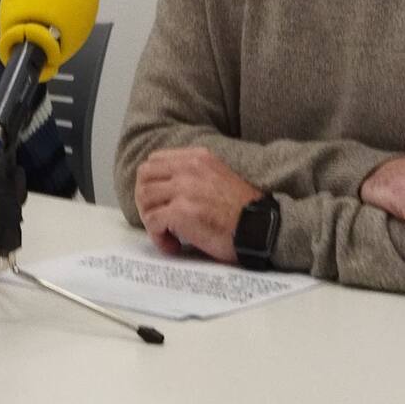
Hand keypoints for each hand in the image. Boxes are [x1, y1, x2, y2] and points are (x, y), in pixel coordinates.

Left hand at [133, 147, 263, 263]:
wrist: (260, 228)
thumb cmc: (242, 210)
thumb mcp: (217, 175)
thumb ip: (194, 173)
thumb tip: (166, 186)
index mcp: (197, 157)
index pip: (155, 160)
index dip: (151, 182)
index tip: (158, 200)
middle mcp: (189, 168)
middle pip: (144, 176)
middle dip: (145, 199)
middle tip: (157, 218)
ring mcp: (184, 189)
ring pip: (144, 198)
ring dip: (150, 219)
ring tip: (166, 233)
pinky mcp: (182, 212)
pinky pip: (153, 221)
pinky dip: (158, 237)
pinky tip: (173, 246)